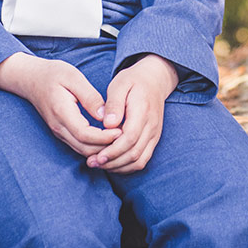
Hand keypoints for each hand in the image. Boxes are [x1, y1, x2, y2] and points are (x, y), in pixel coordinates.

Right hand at [0, 52, 119, 157]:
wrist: (31, 79)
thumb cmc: (53, 74)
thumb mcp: (73, 77)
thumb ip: (89, 97)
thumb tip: (105, 115)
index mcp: (62, 113)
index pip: (85, 135)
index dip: (105, 137)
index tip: (122, 130)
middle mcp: (59, 127)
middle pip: (85, 148)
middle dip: (107, 147)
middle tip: (126, 138)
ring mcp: (59, 132)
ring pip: (83, 151)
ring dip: (102, 150)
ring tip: (120, 140)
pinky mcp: (61, 133)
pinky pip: (79, 146)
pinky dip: (95, 147)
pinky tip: (109, 139)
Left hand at [88, 55, 178, 172]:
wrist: (155, 80)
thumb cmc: (133, 81)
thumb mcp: (120, 84)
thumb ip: (114, 104)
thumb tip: (108, 124)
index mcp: (143, 111)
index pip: (130, 138)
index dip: (113, 150)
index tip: (96, 155)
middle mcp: (151, 126)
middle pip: (134, 153)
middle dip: (112, 162)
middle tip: (92, 162)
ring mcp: (154, 134)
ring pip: (139, 160)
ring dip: (118, 167)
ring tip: (99, 165)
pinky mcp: (153, 139)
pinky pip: (142, 160)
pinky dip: (127, 166)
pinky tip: (111, 164)